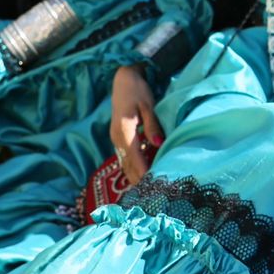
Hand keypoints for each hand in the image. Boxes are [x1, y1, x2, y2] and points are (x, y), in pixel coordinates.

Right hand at [110, 64, 163, 185]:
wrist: (123, 80)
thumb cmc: (138, 91)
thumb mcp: (148, 106)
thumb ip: (153, 126)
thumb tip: (158, 145)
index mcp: (124, 129)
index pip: (134, 156)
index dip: (143, 171)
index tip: (152, 184)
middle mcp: (116, 137)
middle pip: (127, 164)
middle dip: (138, 179)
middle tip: (151, 194)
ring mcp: (115, 138)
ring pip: (124, 162)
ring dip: (134, 175)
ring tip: (146, 190)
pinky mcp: (118, 137)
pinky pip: (124, 156)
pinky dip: (132, 166)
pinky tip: (141, 174)